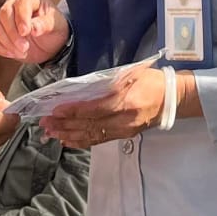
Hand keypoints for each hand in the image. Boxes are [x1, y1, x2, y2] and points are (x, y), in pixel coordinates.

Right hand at [0, 0, 70, 63]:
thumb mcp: (57, 26)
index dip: (22, 18)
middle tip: (25, 46)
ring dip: (8, 43)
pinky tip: (13, 53)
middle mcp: (14, 3)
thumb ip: (46, 24)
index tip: (26, 32)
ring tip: (23, 51)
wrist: (51, 43)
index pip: (20, 3)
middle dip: (13, 33)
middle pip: (4, 13)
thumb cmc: (55, 29)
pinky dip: (0, 48)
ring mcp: (5, 18)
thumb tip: (34, 28)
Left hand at [41, 67, 165, 147]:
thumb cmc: (152, 81)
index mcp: (125, 101)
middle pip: (89, 125)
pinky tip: (68, 140)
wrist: (172, 99)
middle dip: (64, 125)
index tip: (56, 111)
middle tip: (45, 124)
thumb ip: (109, 82)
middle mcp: (123, 119)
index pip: (94, 109)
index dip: (73, 112)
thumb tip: (83, 88)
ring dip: (69, 134)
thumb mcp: (132, 74)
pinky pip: (99, 140)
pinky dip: (81, 141)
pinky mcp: (123, 135)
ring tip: (51, 133)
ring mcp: (123, 130)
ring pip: (91, 135)